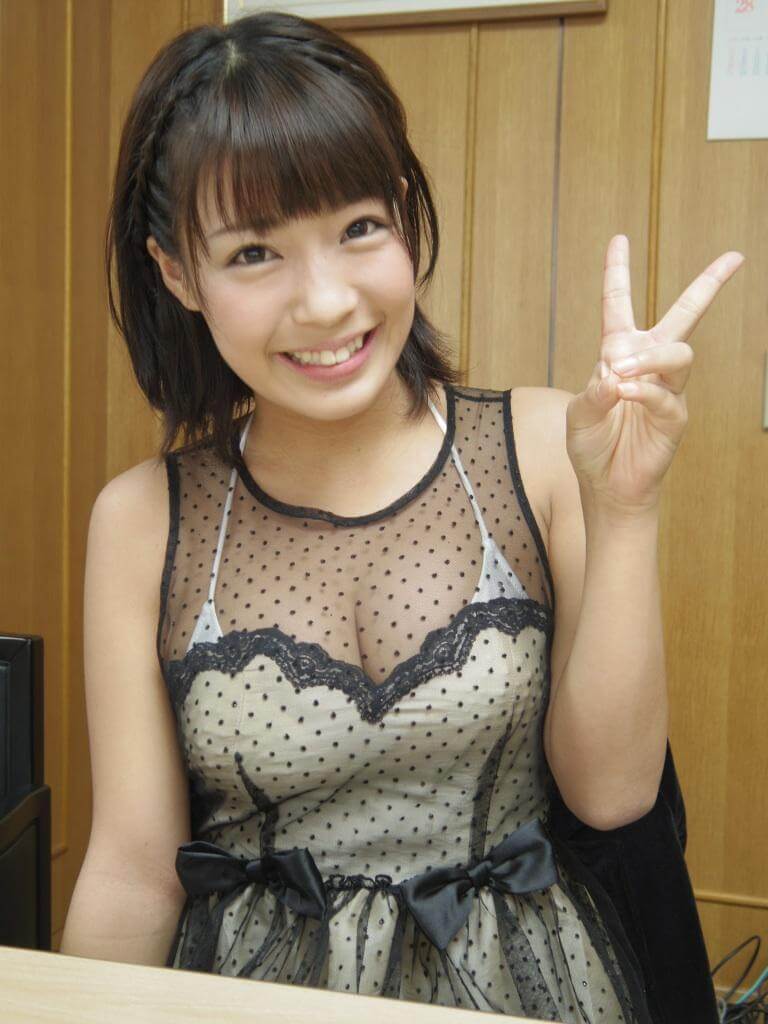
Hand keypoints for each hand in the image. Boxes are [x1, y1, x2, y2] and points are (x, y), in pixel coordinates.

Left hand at [565, 235, 744, 518]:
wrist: (607, 485)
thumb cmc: (591, 445)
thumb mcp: (579, 414)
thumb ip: (592, 392)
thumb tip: (614, 373)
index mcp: (618, 353)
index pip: (617, 305)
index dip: (617, 272)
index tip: (619, 239)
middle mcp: (647, 364)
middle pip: (684, 316)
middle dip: (709, 285)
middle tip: (734, 258)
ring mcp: (666, 389)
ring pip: (678, 353)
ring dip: (648, 358)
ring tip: (618, 373)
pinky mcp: (675, 416)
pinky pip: (666, 394)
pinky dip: (642, 391)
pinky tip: (623, 394)